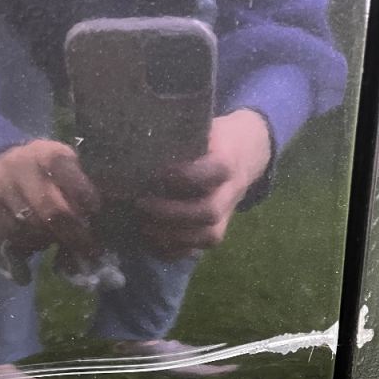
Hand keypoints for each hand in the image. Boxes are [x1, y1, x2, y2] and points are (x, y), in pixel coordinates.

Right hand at [0, 139, 100, 257]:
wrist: (1, 160)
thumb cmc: (45, 171)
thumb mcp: (67, 168)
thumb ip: (81, 190)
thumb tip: (98, 225)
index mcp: (50, 154)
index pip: (74, 182)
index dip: (87, 203)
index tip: (95, 215)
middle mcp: (21, 165)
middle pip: (53, 211)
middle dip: (74, 235)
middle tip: (86, 248)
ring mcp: (0, 183)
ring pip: (32, 227)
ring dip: (50, 239)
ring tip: (57, 237)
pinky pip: (12, 234)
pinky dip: (29, 242)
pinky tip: (36, 236)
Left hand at [135, 110, 271, 259]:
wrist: (244, 154)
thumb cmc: (211, 138)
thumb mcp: (202, 128)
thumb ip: (178, 135)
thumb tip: (134, 136)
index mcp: (227, 162)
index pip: (211, 173)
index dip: (184, 176)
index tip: (156, 172)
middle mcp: (230, 193)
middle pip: (207, 211)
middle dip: (171, 212)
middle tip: (140, 204)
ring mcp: (226, 216)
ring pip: (205, 236)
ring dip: (170, 235)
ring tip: (141, 225)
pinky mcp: (217, 232)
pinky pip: (197, 251)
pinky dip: (172, 251)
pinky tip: (150, 242)